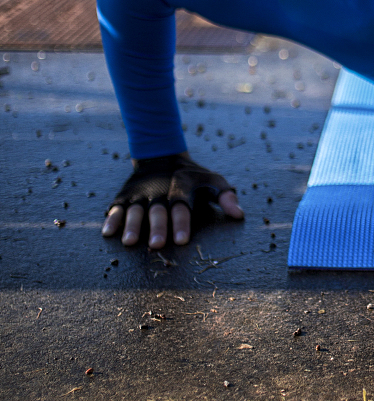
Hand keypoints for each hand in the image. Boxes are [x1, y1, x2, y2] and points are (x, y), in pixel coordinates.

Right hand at [102, 153, 243, 248]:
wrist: (161, 155)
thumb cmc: (193, 176)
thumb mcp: (214, 180)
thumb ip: (227, 197)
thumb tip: (239, 215)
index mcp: (180, 189)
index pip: (182, 208)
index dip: (182, 224)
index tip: (182, 241)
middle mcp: (159, 193)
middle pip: (158, 212)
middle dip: (157, 228)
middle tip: (156, 245)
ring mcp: (140, 195)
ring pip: (135, 211)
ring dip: (132, 226)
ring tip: (130, 243)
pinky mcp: (125, 197)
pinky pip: (117, 208)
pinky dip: (112, 219)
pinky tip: (108, 233)